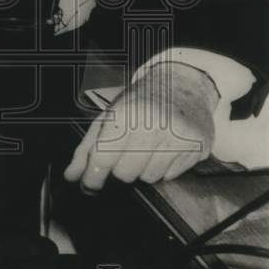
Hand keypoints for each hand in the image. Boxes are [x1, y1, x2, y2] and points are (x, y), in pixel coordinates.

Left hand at [63, 62, 219, 192]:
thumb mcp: (109, 116)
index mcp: (126, 115)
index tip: (89, 185)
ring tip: (145, 147)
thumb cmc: (141, 100)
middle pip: (125, 174)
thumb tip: (71, 176)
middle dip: (118, 170)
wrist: (184, 83)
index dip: (92, 178)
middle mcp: (154, 125)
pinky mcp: (196, 147)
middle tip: (122, 154)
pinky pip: (170, 176)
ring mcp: (178, 137)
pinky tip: (163, 148)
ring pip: (149, 178)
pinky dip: (163, 167)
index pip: (103, 160)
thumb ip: (88, 148)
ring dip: (142, 169)